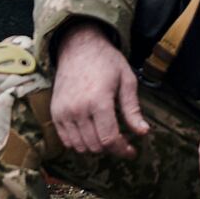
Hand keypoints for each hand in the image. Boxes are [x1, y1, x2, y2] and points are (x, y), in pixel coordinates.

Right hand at [47, 21, 147, 160]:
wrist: (78, 47)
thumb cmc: (106, 61)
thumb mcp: (126, 80)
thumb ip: (132, 109)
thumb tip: (143, 132)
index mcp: (98, 101)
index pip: (109, 139)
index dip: (122, 150)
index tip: (131, 152)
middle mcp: (78, 109)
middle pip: (95, 146)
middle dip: (111, 148)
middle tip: (121, 142)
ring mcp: (64, 112)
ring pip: (80, 146)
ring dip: (95, 147)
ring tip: (106, 136)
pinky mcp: (55, 112)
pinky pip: (65, 140)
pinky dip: (79, 143)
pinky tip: (90, 134)